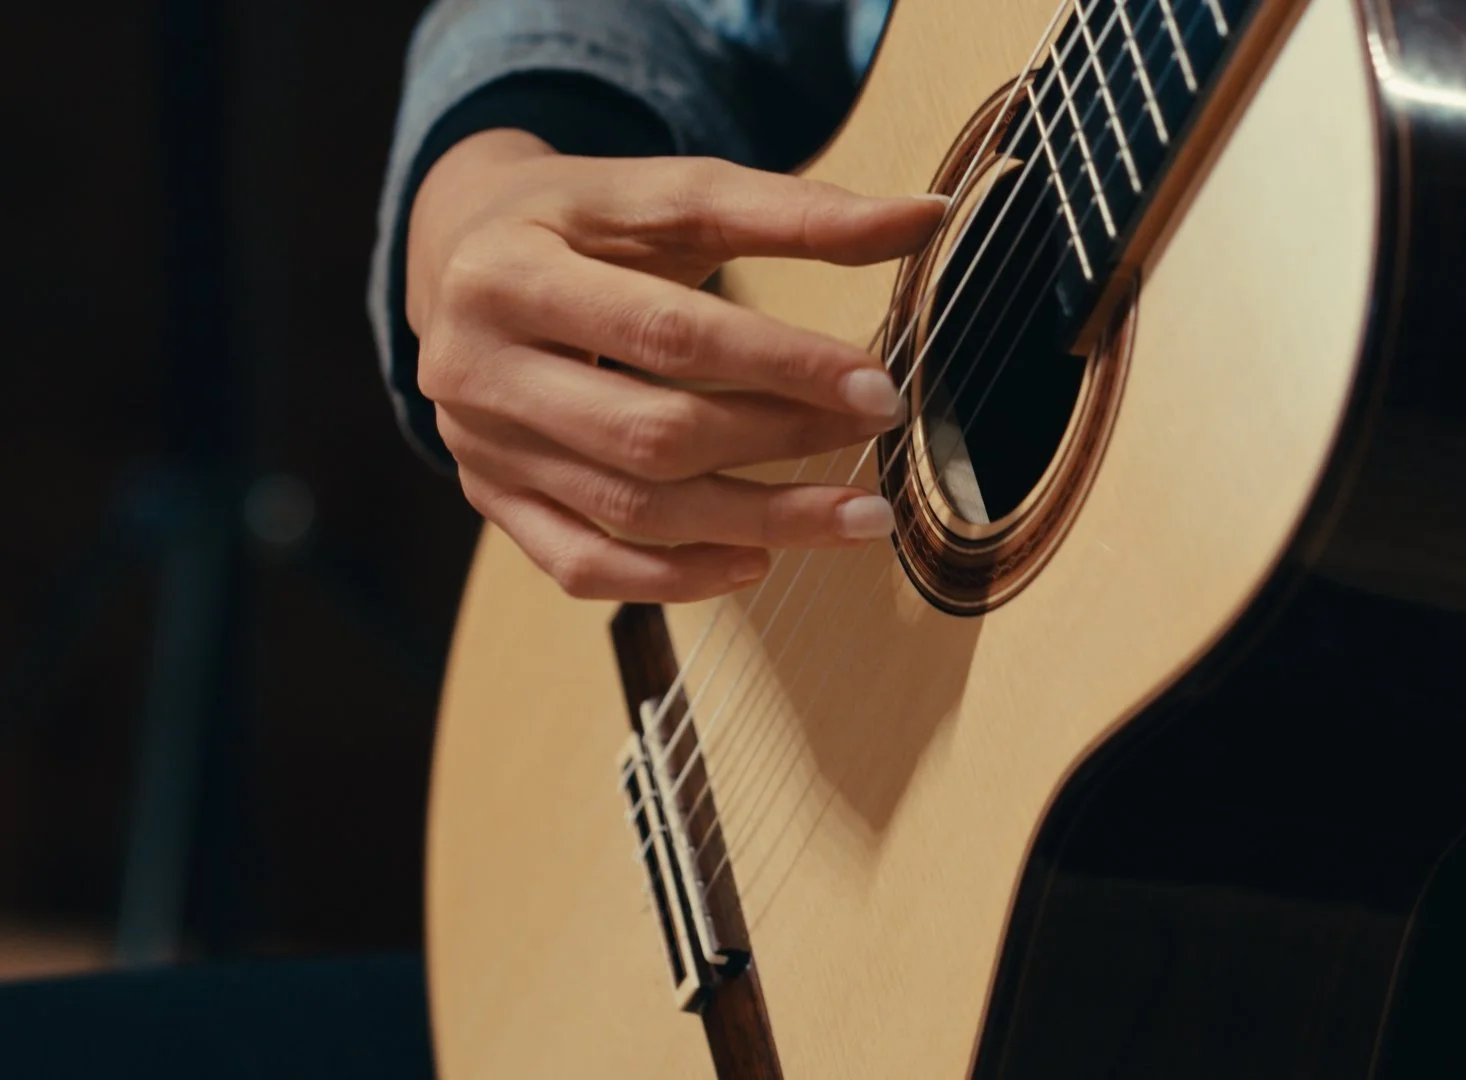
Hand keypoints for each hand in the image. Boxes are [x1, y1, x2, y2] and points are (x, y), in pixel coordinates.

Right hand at [406, 129, 945, 602]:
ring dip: (758, 522)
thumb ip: (792, 212)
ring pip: (630, 510)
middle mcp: (474, 366)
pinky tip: (758, 561)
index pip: (668, 334)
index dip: (782, 365)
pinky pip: (584, 565)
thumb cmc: (583, 221)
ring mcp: (477, 445)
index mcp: (510, 272)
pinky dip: (676, 578)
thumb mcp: (667, 196)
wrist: (461, 254)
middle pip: (652, 433)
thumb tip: (926, 215)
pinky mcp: (491, 499)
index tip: (879, 386)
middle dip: (781, 440)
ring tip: (858, 518)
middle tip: (879, 437)